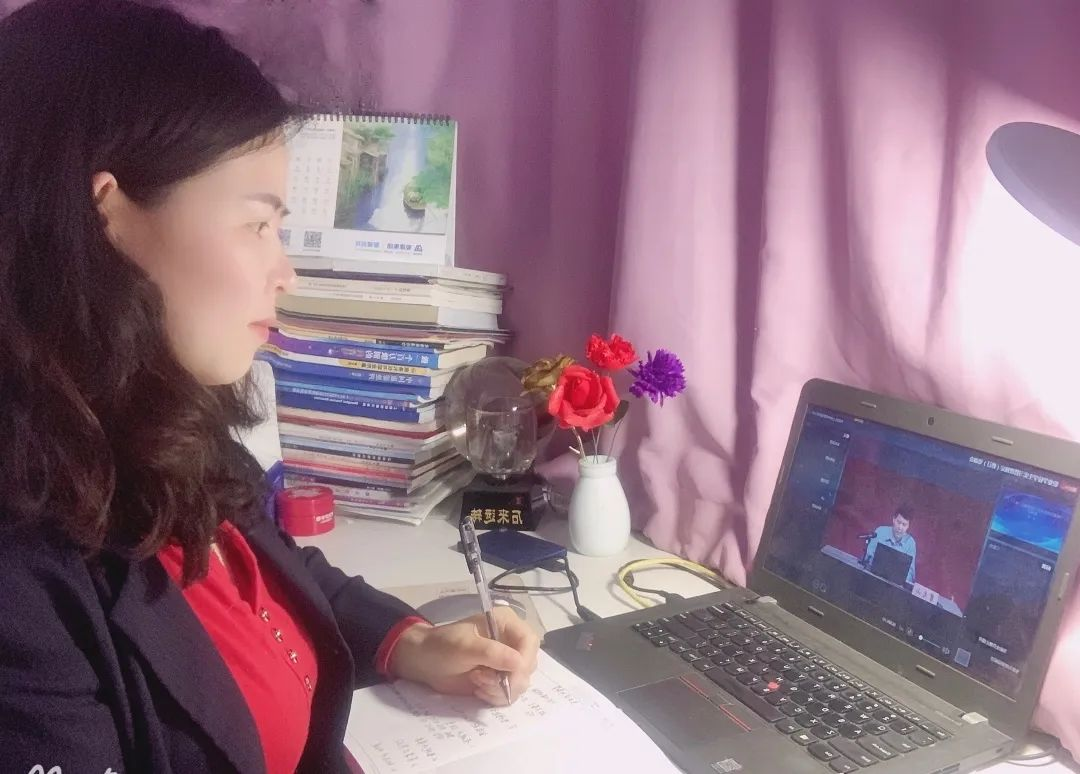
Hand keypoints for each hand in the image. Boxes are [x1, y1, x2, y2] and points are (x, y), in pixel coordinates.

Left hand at [388, 606, 539, 705]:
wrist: (425, 662)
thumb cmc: (442, 646)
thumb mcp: (464, 647)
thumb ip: (492, 653)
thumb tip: (519, 663)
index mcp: (505, 623)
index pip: (529, 641)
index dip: (524, 660)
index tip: (510, 677)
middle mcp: (511, 641)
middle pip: (529, 664)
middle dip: (509, 678)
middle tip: (482, 679)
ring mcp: (506, 661)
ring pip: (521, 681)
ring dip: (500, 688)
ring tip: (477, 682)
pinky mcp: (500, 678)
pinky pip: (510, 692)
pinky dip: (497, 696)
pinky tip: (479, 690)